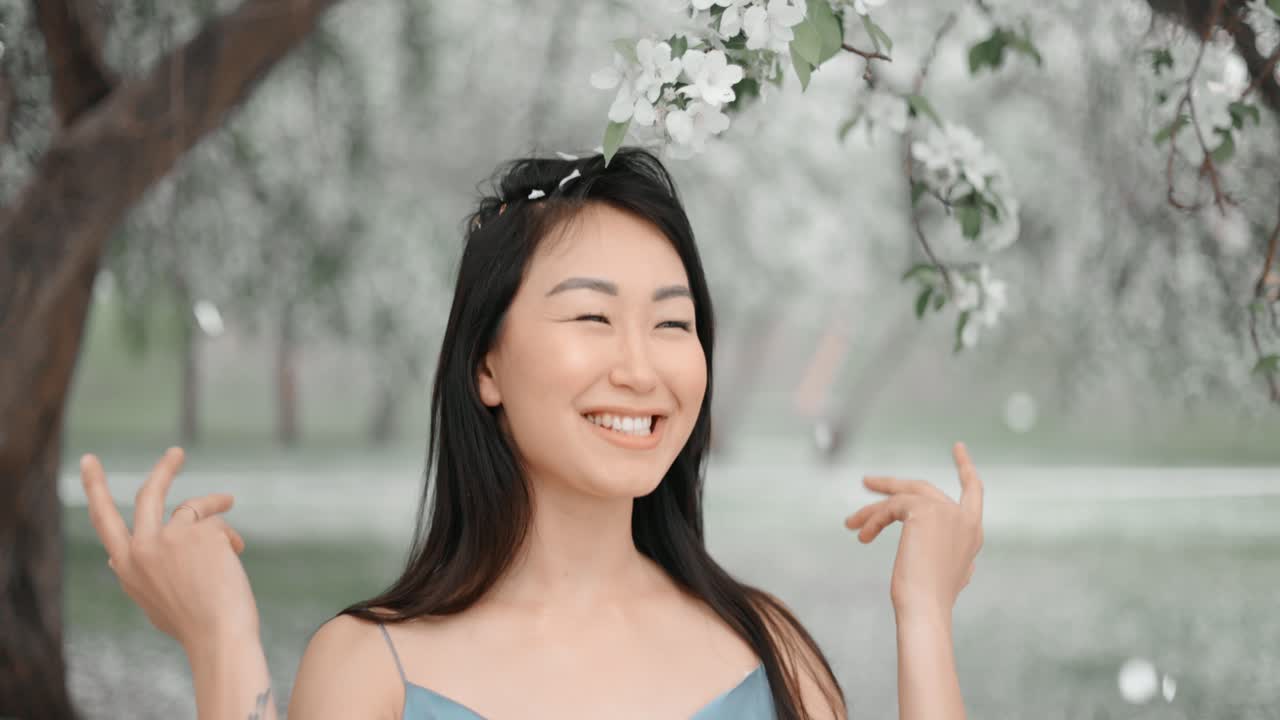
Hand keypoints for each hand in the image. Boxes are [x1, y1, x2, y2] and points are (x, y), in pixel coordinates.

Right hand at [81, 447, 259, 651]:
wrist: (219, 636)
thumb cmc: (193, 624)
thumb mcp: (151, 601)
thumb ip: (136, 575)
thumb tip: (112, 558)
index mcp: (126, 567)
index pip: (105, 521)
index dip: (96, 489)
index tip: (90, 462)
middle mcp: (140, 548)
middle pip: (148, 494)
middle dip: (164, 470)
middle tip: (177, 453)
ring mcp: (167, 536)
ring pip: (192, 506)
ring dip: (215, 505)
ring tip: (230, 511)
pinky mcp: (196, 531)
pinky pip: (215, 519)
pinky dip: (226, 531)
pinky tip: (235, 551)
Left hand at [844, 442, 984, 619]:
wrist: (925, 609)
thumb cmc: (927, 601)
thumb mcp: (939, 573)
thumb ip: (941, 550)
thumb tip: (922, 538)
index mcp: (972, 534)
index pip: (973, 492)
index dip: (965, 468)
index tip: (958, 447)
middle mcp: (964, 519)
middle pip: (923, 489)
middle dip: (892, 485)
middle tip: (867, 482)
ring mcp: (947, 512)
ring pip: (902, 498)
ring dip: (873, 511)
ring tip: (850, 523)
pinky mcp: (925, 511)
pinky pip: (892, 507)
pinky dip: (874, 520)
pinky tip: (862, 535)